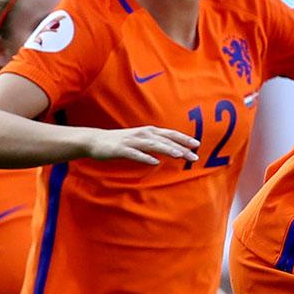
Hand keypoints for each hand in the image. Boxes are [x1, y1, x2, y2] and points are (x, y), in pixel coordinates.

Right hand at [81, 126, 198, 164]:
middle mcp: (143, 134)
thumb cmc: (123, 142)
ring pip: (152, 145)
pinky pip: (135, 154)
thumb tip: (177, 149)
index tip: (197, 144)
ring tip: (179, 155)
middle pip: (165, 141)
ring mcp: (132, 141)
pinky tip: (154, 162)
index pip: (170, 134)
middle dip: (181, 148)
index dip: (184, 138)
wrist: (96, 141)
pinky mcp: (121, 149)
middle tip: (195, 156)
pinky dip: (145, 157)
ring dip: (167, 149)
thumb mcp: (142, 140)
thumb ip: (158, 143)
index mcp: (149, 132)